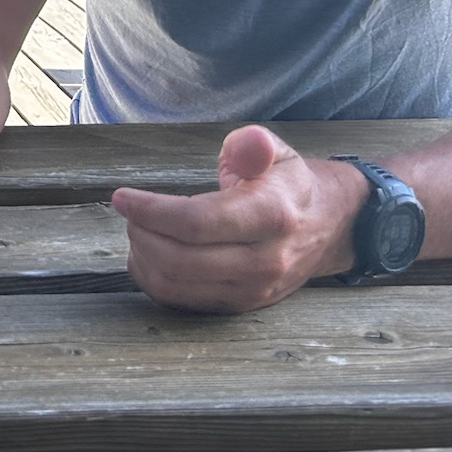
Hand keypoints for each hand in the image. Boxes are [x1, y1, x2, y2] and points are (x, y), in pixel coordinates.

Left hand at [110, 125, 365, 313]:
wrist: (331, 228)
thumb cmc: (289, 184)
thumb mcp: (277, 152)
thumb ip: (253, 146)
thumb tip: (246, 146)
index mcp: (272, 215)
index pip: (197, 222)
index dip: (151, 211)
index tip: (121, 197)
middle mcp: (265, 260)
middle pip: (180, 260)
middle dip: (141, 233)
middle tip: (130, 212)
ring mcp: (254, 289)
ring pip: (177, 285)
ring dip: (143, 257)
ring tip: (139, 229)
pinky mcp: (242, 306)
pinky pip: (184, 301)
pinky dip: (155, 279)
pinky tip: (148, 254)